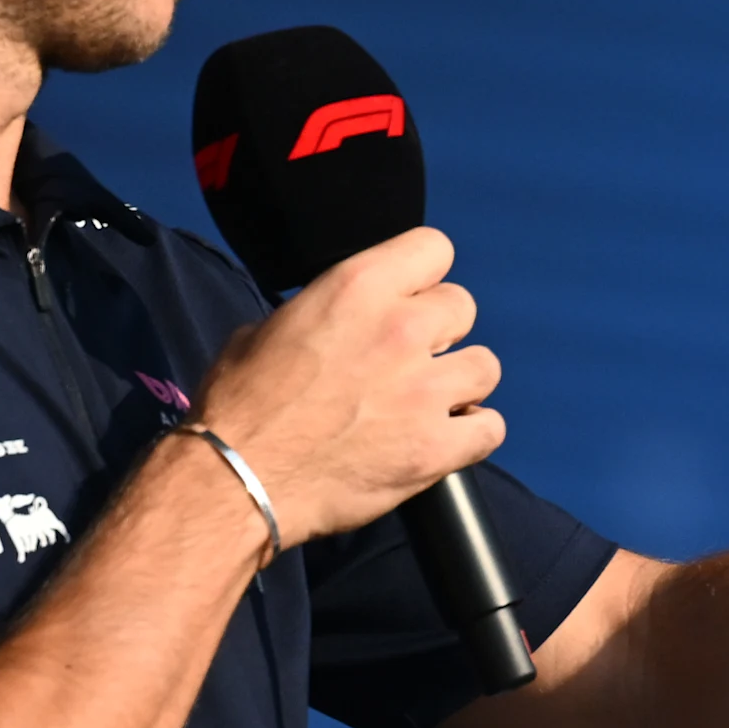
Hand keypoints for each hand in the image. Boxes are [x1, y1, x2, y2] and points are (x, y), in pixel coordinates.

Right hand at [187, 226, 504, 545]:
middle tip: (408, 359)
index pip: (434, 248)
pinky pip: (491, 428)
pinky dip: (471, 434)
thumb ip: (322, 312)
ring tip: (428, 401)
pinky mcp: (435, 447)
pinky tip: (443, 438)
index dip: (422, 276)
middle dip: (440, 331)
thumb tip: (341, 321)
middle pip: (463, 306)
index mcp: (358, 287)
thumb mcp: (268, 329)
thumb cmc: (241, 406)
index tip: (408, 298)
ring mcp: (425, 390)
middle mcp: (402, 329)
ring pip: (485, 366)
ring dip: (460, 382)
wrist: (237, 479)